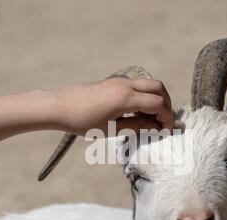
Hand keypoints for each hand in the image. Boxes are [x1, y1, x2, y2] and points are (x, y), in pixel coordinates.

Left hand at [52, 77, 172, 135]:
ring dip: (155, 98)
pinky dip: (145, 96)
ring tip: (150, 118)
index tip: (166, 130)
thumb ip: (137, 126)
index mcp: (125, 98)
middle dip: (165, 103)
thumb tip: (155, 127)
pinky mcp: (114, 82)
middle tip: (163, 121)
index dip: (166, 117)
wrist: (60, 107)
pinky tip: (137, 112)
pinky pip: (137, 85)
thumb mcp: (111, 130)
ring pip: (149, 84)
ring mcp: (120, 81)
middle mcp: (125, 85)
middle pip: (158, 87)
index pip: (158, 103)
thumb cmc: (83, 122)